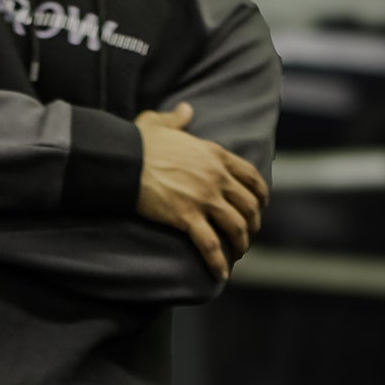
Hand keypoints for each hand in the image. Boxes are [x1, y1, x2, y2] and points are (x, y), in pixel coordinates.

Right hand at [134, 101, 268, 277]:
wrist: (124, 160)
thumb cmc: (138, 142)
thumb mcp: (160, 122)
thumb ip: (177, 117)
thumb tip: (186, 109)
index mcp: (214, 155)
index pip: (249, 175)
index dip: (259, 193)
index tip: (261, 204)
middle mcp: (215, 177)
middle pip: (248, 205)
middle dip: (253, 222)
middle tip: (248, 234)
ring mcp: (204, 199)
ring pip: (236, 227)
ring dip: (241, 244)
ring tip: (238, 254)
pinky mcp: (187, 218)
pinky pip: (211, 246)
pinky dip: (218, 263)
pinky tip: (221, 275)